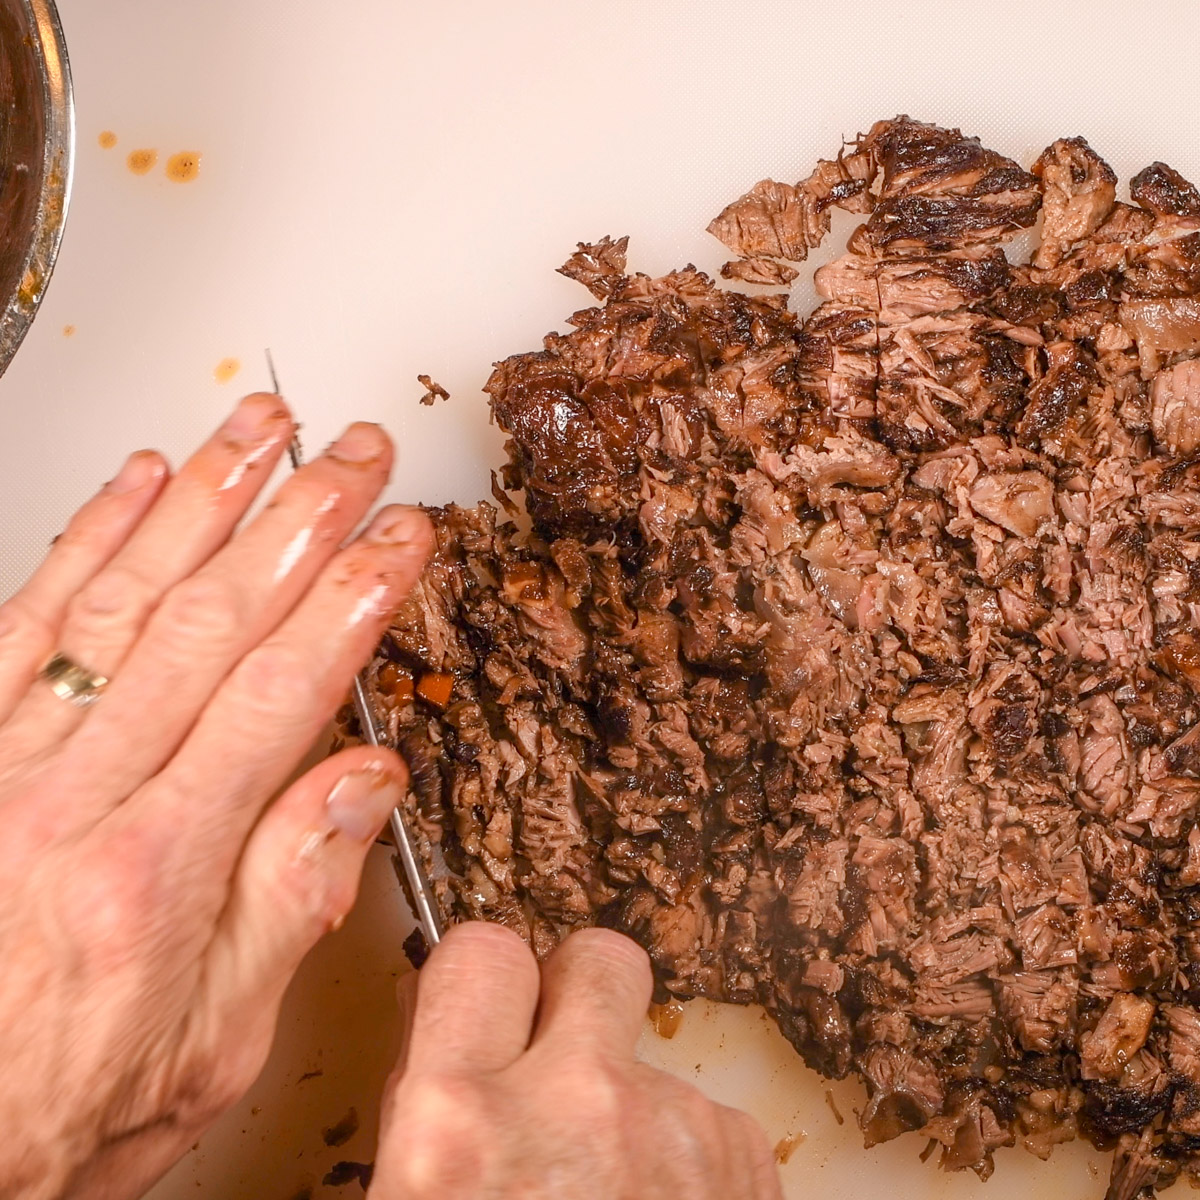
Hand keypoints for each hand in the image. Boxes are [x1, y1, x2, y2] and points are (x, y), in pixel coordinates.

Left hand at [0, 395, 432, 1198]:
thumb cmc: (60, 1111)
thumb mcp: (215, 1044)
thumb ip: (292, 896)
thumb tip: (363, 783)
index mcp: (156, 867)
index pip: (282, 694)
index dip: (352, 601)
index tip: (401, 540)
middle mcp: (73, 798)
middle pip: (212, 621)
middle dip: (297, 520)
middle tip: (352, 453)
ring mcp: (7, 763)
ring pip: (122, 597)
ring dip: (200, 498)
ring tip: (256, 429)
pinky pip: (27, 620)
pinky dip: (86, 538)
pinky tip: (135, 484)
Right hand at [373, 924, 782, 1199]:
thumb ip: (424, 1105)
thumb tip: (432, 1022)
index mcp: (458, 1124)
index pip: (476, 952)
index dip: (482, 979)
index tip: (485, 1005)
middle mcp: (574, 1102)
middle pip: (594, 953)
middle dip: (574, 990)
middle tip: (556, 1056)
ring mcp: (672, 1126)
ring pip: (647, 1051)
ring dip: (626, 1097)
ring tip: (607, 1187)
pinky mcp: (744, 1157)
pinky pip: (702, 1113)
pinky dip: (681, 1155)